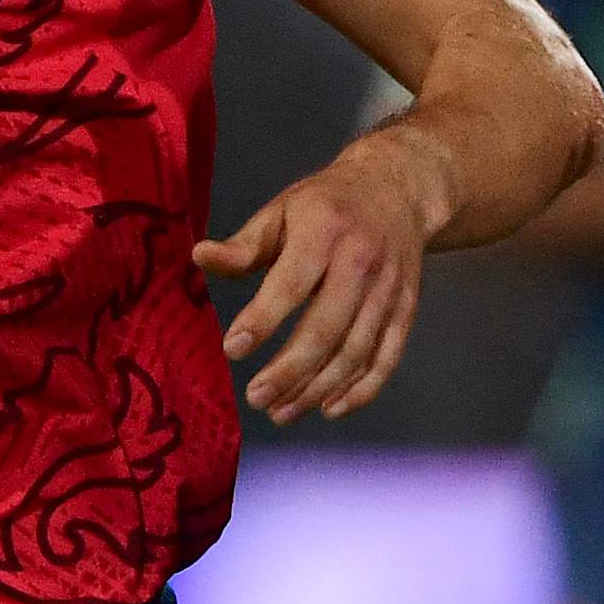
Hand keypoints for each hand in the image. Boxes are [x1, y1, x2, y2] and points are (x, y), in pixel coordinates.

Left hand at [195, 140, 443, 421]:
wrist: (397, 191)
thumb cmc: (326, 205)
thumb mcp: (282, 211)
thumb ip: (244, 244)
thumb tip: (198, 257)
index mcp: (324, 232)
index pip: (291, 284)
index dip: (262, 320)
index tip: (232, 349)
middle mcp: (361, 263)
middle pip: (326, 329)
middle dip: (289, 371)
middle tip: (255, 398)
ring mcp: (388, 291)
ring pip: (355, 352)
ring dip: (317, 389)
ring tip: (280, 412)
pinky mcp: (405, 311)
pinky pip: (386, 358)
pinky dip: (360, 390)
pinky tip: (328, 408)